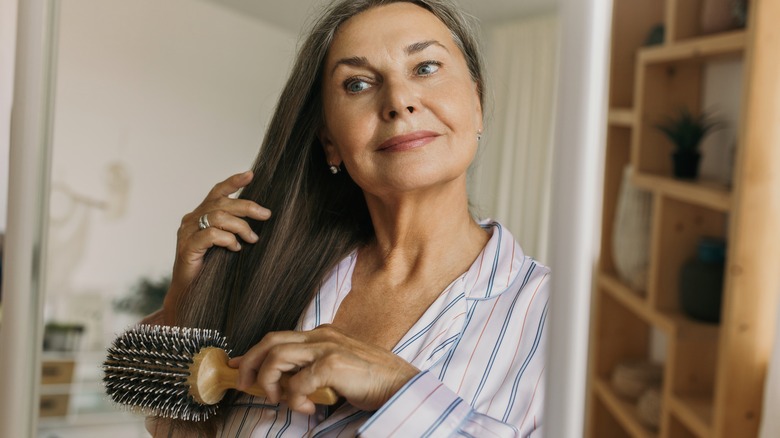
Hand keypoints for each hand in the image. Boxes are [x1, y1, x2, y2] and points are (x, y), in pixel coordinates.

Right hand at [165, 171, 270, 317]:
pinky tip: (236, 248)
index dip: (233, 182)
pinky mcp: (187, 248)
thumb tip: (261, 217)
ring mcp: (187, 233)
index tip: (251, 175)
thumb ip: (234, 228)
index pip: (216, 192)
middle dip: (247, 206)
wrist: (190, 293)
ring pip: (218, 217)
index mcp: (200, 215)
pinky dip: (227, 239)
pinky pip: (211, 235)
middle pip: (221, 203)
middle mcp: (191, 219)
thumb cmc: (211, 268)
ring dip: (240, 226)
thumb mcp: (226, 243)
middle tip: (266, 215)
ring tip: (252, 239)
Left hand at [229, 325, 419, 413]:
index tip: (236, 366)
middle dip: (249, 363)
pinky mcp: (333, 364)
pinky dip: (295, 399)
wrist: (401, 385)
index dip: (252, 352)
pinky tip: (309, 409)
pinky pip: (297, 382)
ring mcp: (327, 347)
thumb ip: (312, 369)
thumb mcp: (337, 368)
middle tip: (246, 386)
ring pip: (277, 357)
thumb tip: (283, 384)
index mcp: (322, 335)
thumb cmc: (372, 380)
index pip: (277, 337)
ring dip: (269, 383)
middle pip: (270, 341)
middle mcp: (322, 336)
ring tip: (280, 400)